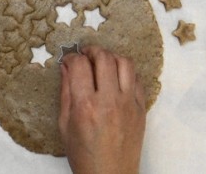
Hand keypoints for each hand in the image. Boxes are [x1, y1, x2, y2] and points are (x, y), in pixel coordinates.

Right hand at [59, 46, 145, 173]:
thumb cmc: (85, 155)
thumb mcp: (65, 125)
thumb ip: (66, 93)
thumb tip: (66, 68)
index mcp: (86, 107)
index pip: (80, 66)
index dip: (72, 57)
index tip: (69, 59)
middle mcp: (109, 101)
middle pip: (105, 58)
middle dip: (92, 50)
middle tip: (86, 53)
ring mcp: (128, 103)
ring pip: (125, 63)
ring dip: (112, 56)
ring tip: (103, 61)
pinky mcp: (141, 108)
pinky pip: (137, 79)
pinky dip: (126, 72)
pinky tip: (117, 76)